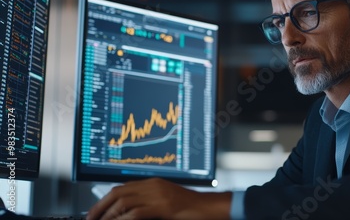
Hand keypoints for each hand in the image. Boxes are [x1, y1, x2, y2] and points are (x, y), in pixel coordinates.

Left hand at [86, 177, 231, 219]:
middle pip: (118, 193)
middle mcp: (152, 186)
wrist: (209, 207)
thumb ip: (150, 202)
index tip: (95, 212)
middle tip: (90, 219)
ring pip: (123, 202)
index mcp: (152, 183)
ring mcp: (157, 195)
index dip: (105, 200)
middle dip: (100, 207)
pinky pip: (135, 213)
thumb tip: (129, 213)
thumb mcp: (167, 201)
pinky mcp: (163, 206)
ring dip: (108, 215)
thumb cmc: (191, 207)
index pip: (122, 188)